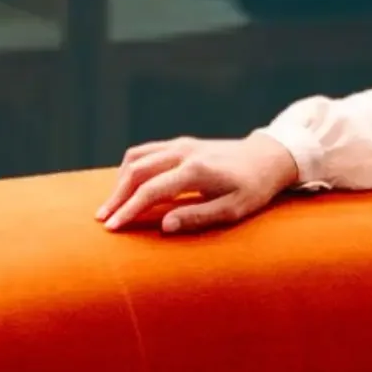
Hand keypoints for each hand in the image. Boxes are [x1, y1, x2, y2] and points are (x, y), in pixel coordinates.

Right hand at [98, 132, 299, 234]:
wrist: (268, 157)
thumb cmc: (254, 189)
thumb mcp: (233, 209)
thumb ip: (198, 217)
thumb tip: (164, 226)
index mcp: (196, 171)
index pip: (151, 191)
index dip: (129, 210)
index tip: (113, 227)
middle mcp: (183, 152)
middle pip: (137, 172)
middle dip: (117, 197)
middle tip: (103, 219)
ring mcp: (180, 144)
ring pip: (137, 157)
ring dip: (120, 181)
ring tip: (112, 204)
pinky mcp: (180, 143)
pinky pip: (146, 151)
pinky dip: (131, 167)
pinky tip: (127, 185)